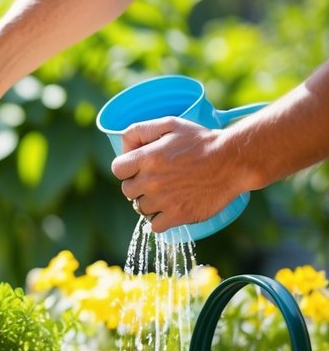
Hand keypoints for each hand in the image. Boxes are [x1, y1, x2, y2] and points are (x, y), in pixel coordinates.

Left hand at [110, 117, 244, 233]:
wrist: (233, 161)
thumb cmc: (202, 141)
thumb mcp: (171, 124)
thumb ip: (139, 130)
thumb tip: (123, 148)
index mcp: (146, 158)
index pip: (117, 170)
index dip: (128, 168)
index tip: (140, 167)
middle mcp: (150, 181)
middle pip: (128, 191)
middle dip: (140, 185)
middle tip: (159, 179)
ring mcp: (163, 200)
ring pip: (140, 208)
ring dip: (151, 203)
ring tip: (169, 192)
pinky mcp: (177, 215)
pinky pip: (155, 226)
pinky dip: (161, 220)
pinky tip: (171, 209)